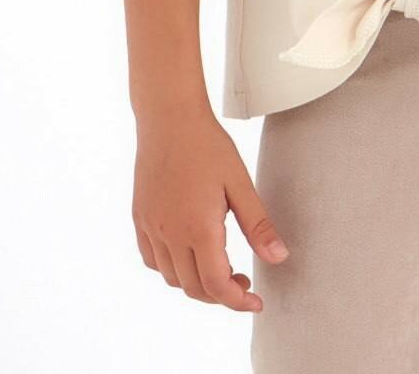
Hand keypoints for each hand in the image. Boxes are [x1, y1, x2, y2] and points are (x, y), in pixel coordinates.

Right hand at [132, 110, 289, 312]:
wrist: (169, 117)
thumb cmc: (207, 145)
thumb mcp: (240, 183)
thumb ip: (259, 225)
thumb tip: (278, 258)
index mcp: (198, 228)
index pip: (217, 285)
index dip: (238, 301)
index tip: (256, 301)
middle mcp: (170, 234)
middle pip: (194, 288)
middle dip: (221, 295)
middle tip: (243, 281)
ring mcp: (151, 227)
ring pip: (172, 278)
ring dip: (196, 283)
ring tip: (220, 266)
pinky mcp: (140, 218)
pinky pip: (152, 260)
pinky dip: (171, 268)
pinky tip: (188, 253)